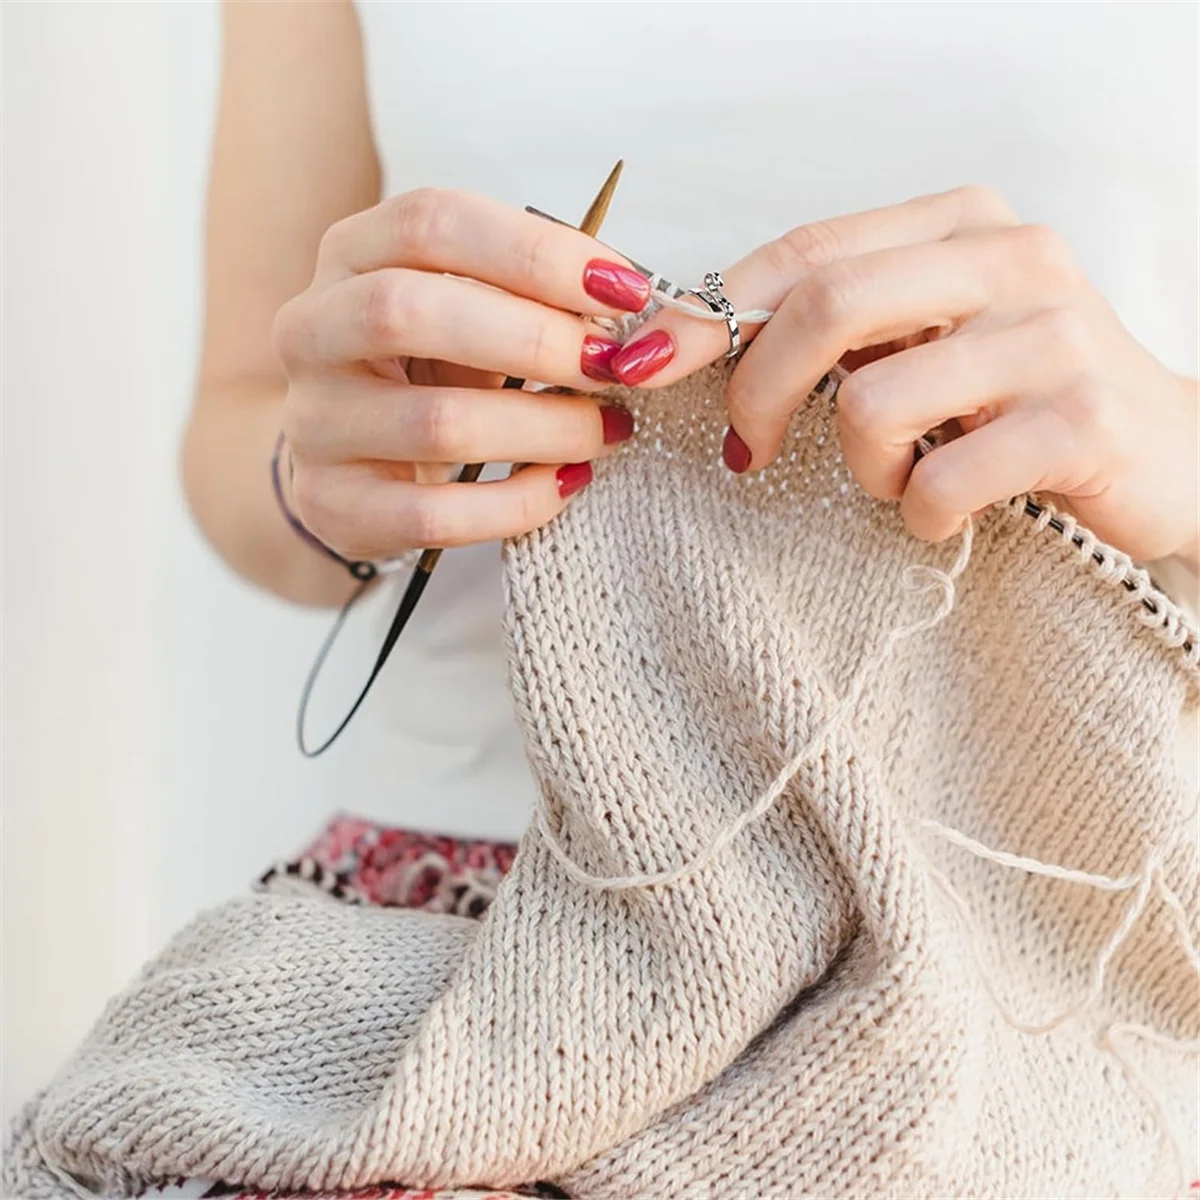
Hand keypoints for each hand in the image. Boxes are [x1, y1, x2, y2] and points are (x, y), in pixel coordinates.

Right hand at [270, 189, 650, 558]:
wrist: (350, 464)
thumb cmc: (430, 371)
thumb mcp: (468, 311)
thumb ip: (533, 297)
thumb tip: (639, 310)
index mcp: (350, 255)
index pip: (430, 222)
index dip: (536, 251)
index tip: (623, 288)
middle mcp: (312, 329)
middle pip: (410, 311)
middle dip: (534, 338)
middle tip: (611, 365)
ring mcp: (315, 423)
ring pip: (437, 424)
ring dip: (545, 427)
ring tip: (606, 429)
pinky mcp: (336, 505)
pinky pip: (437, 514)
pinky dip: (519, 503)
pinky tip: (567, 482)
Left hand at [612, 186, 1199, 565]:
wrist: (1175, 460)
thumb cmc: (1022, 402)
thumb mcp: (934, 337)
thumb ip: (845, 322)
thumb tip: (695, 336)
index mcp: (963, 225)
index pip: (808, 250)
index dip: (712, 309)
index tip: (646, 362)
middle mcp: (1011, 261)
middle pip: (825, 307)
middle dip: (756, 390)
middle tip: (749, 450)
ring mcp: (1051, 338)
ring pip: (871, 403)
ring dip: (860, 468)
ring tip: (898, 481)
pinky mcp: (1079, 421)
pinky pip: (936, 482)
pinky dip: (917, 515)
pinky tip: (945, 513)